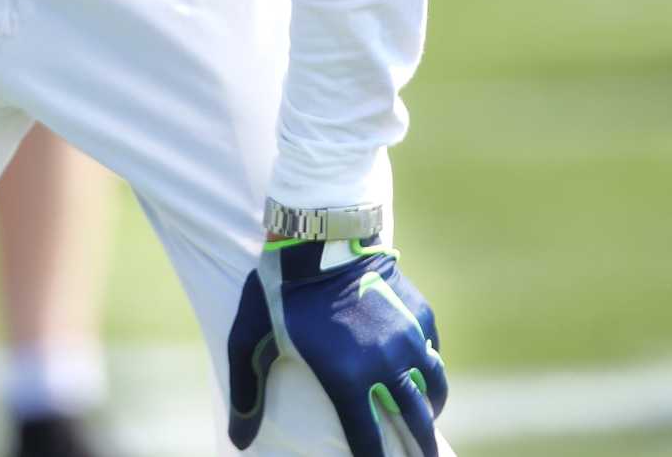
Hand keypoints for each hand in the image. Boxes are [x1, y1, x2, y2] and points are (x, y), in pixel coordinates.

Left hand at [226, 238, 445, 456]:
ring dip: (432, 405)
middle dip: (423, 448)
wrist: (320, 236)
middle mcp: (386, 364)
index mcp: (346, 378)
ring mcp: (408, 337)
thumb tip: (238, 439)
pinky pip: (433, 349)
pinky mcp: (420, 312)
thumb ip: (247, 393)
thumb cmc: (280, 291)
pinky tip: (424, 368)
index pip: (368, 439)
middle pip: (415, 420)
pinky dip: (431, 365)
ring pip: (433, 384)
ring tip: (428, 415)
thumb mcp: (252, 342)